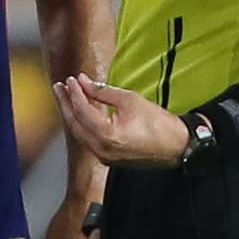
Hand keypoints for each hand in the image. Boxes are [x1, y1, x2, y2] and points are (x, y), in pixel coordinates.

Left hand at [53, 74, 189, 166]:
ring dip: (72, 114)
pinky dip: (83, 124)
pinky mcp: (108, 159)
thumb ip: (103, 91)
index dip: (75, 93)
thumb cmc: (159, 124)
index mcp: (107, 135)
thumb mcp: (130, 100)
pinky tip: (82, 111)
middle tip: (60, 87)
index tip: (70, 79)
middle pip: (75, 123)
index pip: (82, 111)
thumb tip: (84, 82)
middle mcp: (101, 149)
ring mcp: (104, 157)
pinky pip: (89, 139)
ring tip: (67, 96)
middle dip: (66, 104)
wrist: (178, 146)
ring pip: (80, 133)